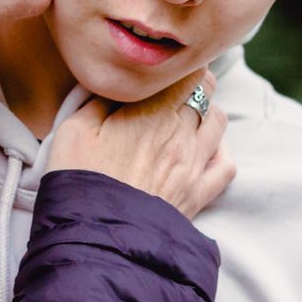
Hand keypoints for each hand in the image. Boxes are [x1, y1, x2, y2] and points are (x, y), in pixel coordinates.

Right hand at [44, 68, 233, 217]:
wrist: (97, 236)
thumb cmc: (80, 180)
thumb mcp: (74, 129)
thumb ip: (98, 98)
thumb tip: (114, 83)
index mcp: (152, 112)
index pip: (187, 72)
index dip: (178, 66)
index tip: (164, 69)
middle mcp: (181, 133)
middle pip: (206, 91)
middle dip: (192, 83)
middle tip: (172, 87)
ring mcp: (194, 165)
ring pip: (219, 122)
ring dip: (206, 113)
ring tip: (186, 116)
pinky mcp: (198, 194)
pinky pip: (226, 165)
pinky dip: (220, 152)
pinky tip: (203, 151)